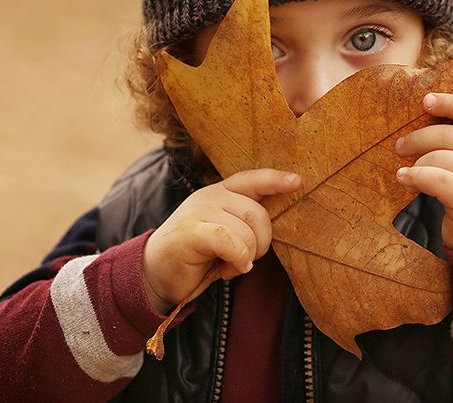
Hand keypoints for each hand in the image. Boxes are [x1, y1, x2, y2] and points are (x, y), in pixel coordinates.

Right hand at [142, 168, 299, 313]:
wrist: (155, 273)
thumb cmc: (198, 255)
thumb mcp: (226, 233)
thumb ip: (246, 222)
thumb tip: (279, 220)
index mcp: (222, 192)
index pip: (252, 179)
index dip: (276, 180)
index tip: (298, 182)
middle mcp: (210, 196)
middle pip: (257, 213)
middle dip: (261, 242)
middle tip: (247, 259)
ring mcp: (198, 211)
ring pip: (245, 230)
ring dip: (246, 256)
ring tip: (230, 266)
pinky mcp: (190, 231)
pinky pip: (228, 241)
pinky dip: (237, 259)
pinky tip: (227, 270)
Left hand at [395, 92, 452, 250]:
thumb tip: (426, 116)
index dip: (451, 102)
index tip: (426, 100)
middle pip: (450, 134)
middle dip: (419, 138)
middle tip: (401, 146)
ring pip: (439, 157)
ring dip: (416, 164)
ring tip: (406, 174)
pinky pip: (437, 180)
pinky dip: (415, 177)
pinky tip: (404, 179)